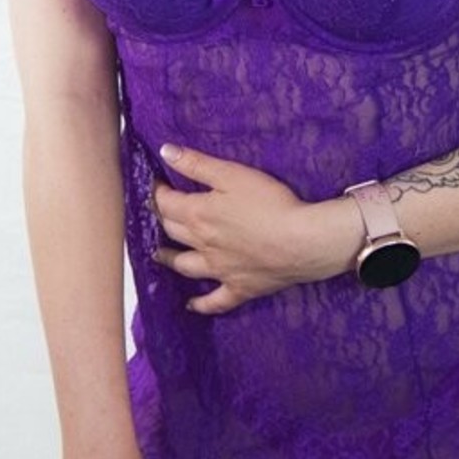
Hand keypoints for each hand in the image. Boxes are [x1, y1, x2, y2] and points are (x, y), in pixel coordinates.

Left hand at [152, 143, 358, 313]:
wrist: (301, 242)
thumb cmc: (269, 203)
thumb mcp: (232, 174)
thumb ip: (197, 164)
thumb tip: (165, 152)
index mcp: (198, 215)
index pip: (166, 203)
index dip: (158, 191)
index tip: (157, 184)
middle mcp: (202, 245)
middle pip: (173, 232)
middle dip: (163, 219)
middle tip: (160, 212)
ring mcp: (219, 270)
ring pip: (185, 266)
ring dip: (170, 259)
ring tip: (160, 255)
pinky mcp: (239, 288)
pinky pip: (215, 301)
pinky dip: (201, 304)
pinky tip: (192, 306)